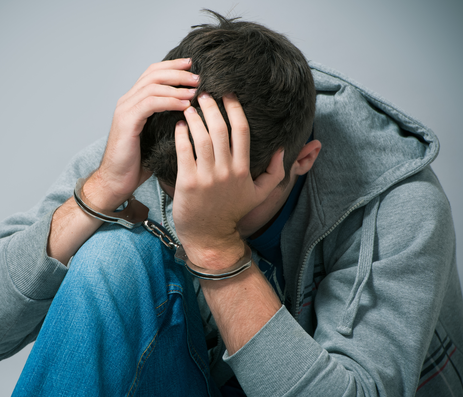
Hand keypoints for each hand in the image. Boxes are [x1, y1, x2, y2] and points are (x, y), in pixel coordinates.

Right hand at [87, 59, 198, 209]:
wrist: (117, 181)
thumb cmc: (138, 163)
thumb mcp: (157, 136)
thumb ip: (168, 120)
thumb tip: (193, 112)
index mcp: (133, 102)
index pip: (152, 73)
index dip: (172, 66)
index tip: (192, 66)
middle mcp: (127, 101)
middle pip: (153, 74)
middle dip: (178, 73)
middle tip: (198, 77)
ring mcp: (125, 110)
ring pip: (152, 86)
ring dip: (177, 87)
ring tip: (195, 91)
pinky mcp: (126, 121)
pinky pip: (150, 103)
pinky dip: (169, 101)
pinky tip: (185, 105)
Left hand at [172, 93, 284, 268]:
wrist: (209, 238)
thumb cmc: (231, 214)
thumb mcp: (259, 196)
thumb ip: (275, 173)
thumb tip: (283, 150)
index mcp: (243, 169)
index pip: (242, 130)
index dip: (234, 108)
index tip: (227, 94)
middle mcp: (226, 171)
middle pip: (220, 129)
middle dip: (212, 107)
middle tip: (203, 93)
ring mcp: (207, 177)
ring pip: (201, 138)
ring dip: (195, 118)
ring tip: (189, 106)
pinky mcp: (188, 183)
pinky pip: (184, 152)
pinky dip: (181, 135)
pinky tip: (179, 125)